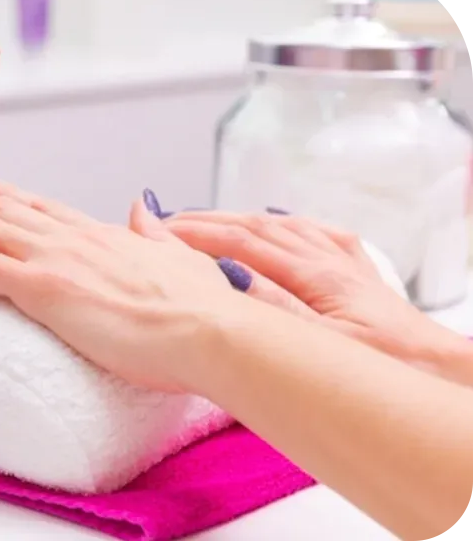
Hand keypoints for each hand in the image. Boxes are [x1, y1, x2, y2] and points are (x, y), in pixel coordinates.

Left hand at [0, 182, 247, 391]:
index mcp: (99, 236)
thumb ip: (155, 233)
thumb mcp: (178, 259)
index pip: (39, 207)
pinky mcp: (44, 289)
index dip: (1, 194)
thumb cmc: (202, 310)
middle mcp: (70, 238)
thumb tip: (144, 206)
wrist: (212, 331)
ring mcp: (54, 259)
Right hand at [164, 209, 472, 378]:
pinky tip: (278, 225)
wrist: (445, 377)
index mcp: (316, 274)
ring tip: (204, 221)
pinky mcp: (359, 277)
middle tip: (163, 222)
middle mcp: (328, 260)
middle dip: (205, 220)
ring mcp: (345, 265)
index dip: (192, 234)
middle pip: (255, 226)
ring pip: (281, 226)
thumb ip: (270, 308)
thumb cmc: (389, 370)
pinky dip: (284, 226)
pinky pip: (315, 235)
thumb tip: (223, 273)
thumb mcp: (319, 345)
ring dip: (237, 219)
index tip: (154, 231)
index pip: (238, 242)